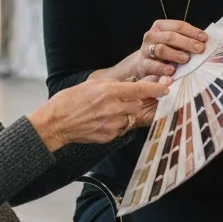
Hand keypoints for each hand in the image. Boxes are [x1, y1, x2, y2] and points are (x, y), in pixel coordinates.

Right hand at [28, 79, 168, 151]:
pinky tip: (103, 120)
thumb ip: (113, 85)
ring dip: (127, 112)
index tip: (166, 87)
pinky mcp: (110, 136)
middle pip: (138, 104)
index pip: (140, 90)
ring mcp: (113, 124)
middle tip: (128, 98)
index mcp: (109, 92)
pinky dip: (118, 123)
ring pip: (131, 116)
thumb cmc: (70, 100)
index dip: (156, 89)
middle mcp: (114, 108)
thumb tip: (131, 85)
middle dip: (136, 100)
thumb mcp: (92, 84)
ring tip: (109, 110)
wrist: (56, 122)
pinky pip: (122, 128)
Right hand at [126, 19, 207, 80]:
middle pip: (170, 37)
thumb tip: (206, 42)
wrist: (143, 63)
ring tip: (186, 59)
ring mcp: (146, 49)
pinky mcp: (142, 63)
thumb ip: (186, 40)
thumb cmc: (164, 51)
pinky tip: (172, 71)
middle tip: (200, 49)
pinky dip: (162, 68)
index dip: (193, 31)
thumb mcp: (173, 42)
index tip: (205, 38)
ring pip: (161, 49)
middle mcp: (151, 35)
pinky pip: (152, 65)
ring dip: (175, 54)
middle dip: (187, 43)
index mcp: (160, 26)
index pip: (178, 26)